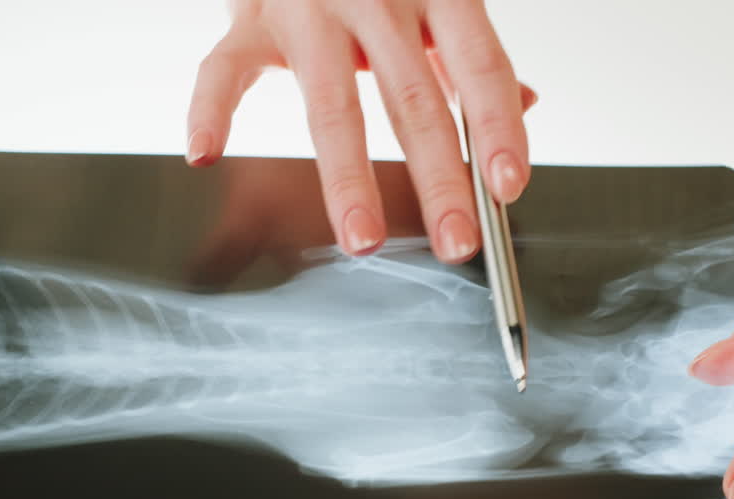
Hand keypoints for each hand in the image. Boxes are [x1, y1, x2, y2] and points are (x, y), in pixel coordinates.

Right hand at [186, 0, 534, 263]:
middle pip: (413, 98)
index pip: (478, 64)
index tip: (507, 188)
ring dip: (348, 177)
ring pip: (331, 102)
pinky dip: (211, 111)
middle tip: (456, 240)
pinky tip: (207, 155)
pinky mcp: (251, 17)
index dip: (497, 127)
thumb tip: (526, 107)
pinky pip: (224, 69)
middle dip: (438, 177)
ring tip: (364, 238)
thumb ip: (466, 54)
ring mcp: (308, 8)